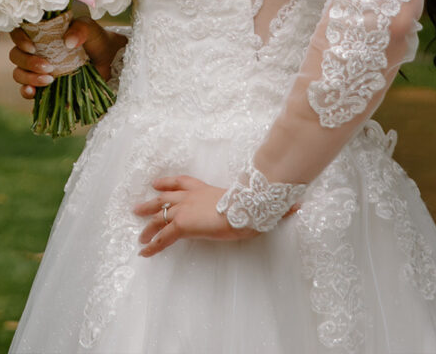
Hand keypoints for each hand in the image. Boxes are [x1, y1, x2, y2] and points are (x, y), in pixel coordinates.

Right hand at [8, 17, 124, 99]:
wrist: (109, 61)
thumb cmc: (96, 40)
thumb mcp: (91, 30)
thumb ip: (81, 30)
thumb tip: (68, 42)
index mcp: (41, 33)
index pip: (18, 33)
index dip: (19, 39)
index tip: (32, 47)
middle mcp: (35, 51)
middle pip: (16, 56)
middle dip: (28, 62)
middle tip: (49, 67)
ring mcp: (37, 70)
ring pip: (19, 73)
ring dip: (28, 78)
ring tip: (50, 80)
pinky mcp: (43, 86)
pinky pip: (26, 91)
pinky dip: (27, 92)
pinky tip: (34, 93)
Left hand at [133, 175, 285, 256]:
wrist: (245, 209)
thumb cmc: (252, 205)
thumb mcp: (260, 204)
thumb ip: (276, 206)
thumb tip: (298, 205)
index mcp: (204, 188)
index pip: (181, 182)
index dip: (167, 183)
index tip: (156, 184)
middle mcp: (190, 196)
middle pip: (163, 197)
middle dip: (150, 203)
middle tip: (137, 208)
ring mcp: (183, 209)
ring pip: (158, 217)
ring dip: (147, 227)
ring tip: (139, 237)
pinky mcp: (182, 224)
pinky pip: (162, 237)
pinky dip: (151, 246)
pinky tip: (143, 253)